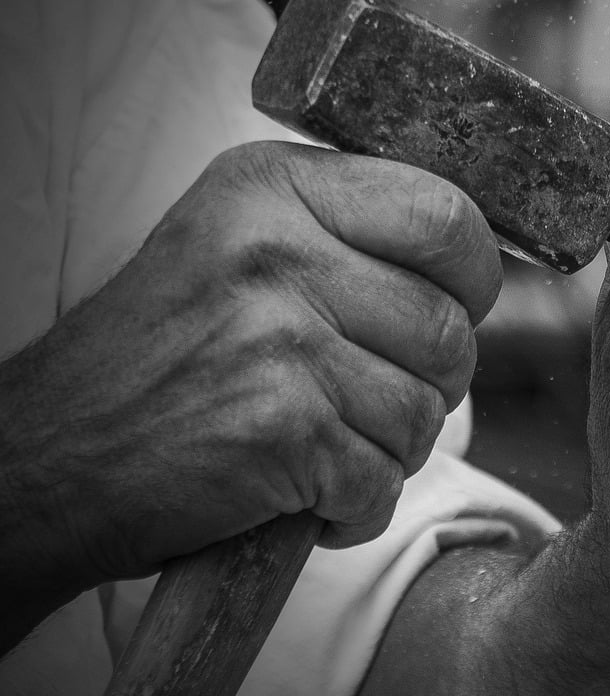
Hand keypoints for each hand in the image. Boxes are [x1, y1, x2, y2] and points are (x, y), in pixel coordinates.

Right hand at [0, 142, 499, 618]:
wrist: (50, 455)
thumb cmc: (163, 354)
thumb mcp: (237, 243)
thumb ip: (346, 234)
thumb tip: (474, 266)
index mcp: (273, 187)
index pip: (445, 215)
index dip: (474, 276)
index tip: (457, 306)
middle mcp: (275, 252)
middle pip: (450, 326)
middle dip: (438, 382)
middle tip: (378, 397)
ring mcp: (278, 340)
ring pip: (425, 412)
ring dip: (393, 451)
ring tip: (329, 446)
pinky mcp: (279, 429)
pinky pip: (382, 481)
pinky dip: (356, 509)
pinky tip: (307, 495)